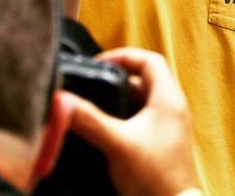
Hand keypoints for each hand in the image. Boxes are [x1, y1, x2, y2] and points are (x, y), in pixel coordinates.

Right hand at [62, 48, 198, 195]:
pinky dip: (123, 119)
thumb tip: (62, 102)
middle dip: (115, 80)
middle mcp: (172, 108)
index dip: (124, 56)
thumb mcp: (117, 144)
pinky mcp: (163, 143)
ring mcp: (169, 126)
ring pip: (141, 101)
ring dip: (118, 101)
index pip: (150, 60)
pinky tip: (104, 130)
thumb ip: (89, 120)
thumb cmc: (155, 178)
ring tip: (92, 106)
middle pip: (144, 79)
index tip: (98, 63)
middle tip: (90, 86)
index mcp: (169, 98)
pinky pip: (141, 120)